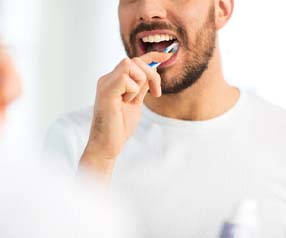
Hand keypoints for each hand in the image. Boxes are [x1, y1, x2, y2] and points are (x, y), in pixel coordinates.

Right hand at [80, 52, 171, 178]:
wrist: (108, 145)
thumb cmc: (119, 127)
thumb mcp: (135, 102)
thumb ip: (141, 86)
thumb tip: (152, 71)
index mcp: (114, 81)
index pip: (134, 61)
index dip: (152, 56)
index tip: (167, 56)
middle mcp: (108, 79)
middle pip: (135, 61)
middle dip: (151, 74)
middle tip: (155, 93)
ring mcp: (105, 84)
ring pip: (130, 65)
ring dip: (139, 83)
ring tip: (131, 100)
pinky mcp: (106, 91)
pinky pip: (125, 79)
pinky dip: (132, 91)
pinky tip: (125, 103)